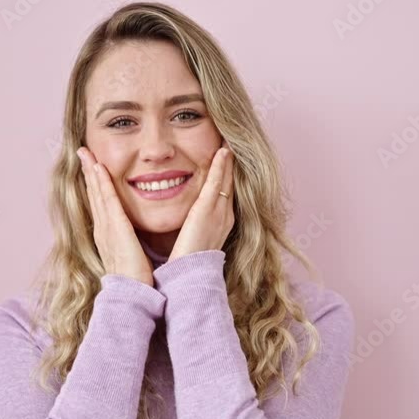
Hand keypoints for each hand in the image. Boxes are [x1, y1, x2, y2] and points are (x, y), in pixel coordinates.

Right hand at [77, 146, 154, 285]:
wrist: (132, 295)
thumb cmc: (136, 279)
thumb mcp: (131, 255)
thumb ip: (131, 242)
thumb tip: (135, 237)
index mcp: (107, 234)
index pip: (100, 203)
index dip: (95, 184)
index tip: (92, 165)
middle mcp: (102, 229)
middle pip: (94, 194)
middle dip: (88, 172)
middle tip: (83, 151)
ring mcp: (106, 228)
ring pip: (97, 193)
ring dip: (91, 172)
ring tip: (86, 153)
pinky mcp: (114, 229)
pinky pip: (107, 201)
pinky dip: (101, 183)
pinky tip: (99, 168)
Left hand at [169, 141, 234, 260]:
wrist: (188, 279)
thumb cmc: (186, 263)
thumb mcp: (193, 241)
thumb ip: (193, 228)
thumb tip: (188, 222)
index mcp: (219, 222)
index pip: (225, 192)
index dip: (226, 174)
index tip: (225, 156)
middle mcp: (224, 216)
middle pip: (230, 182)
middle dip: (231, 163)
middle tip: (232, 140)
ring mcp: (218, 213)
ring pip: (226, 180)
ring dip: (228, 159)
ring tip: (230, 139)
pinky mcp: (207, 213)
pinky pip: (216, 184)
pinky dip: (220, 167)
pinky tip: (223, 151)